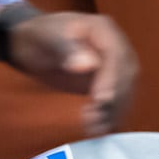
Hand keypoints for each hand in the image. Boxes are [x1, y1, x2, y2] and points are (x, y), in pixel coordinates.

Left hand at [5, 11, 136, 133]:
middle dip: (115, 99)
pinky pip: (118, 99)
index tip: (102, 99)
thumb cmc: (38, 36)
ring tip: (96, 128)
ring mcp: (116, 65)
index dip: (113, 78)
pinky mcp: (111, 82)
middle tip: (97, 118)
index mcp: (103, 30)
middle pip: (127, 75)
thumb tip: (89, 65)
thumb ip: (66, 48)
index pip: (117, 55)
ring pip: (126, 90)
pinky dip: (111, 115)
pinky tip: (100, 128)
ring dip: (115, 111)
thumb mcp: (46, 37)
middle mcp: (117, 47)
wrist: (32, 43)